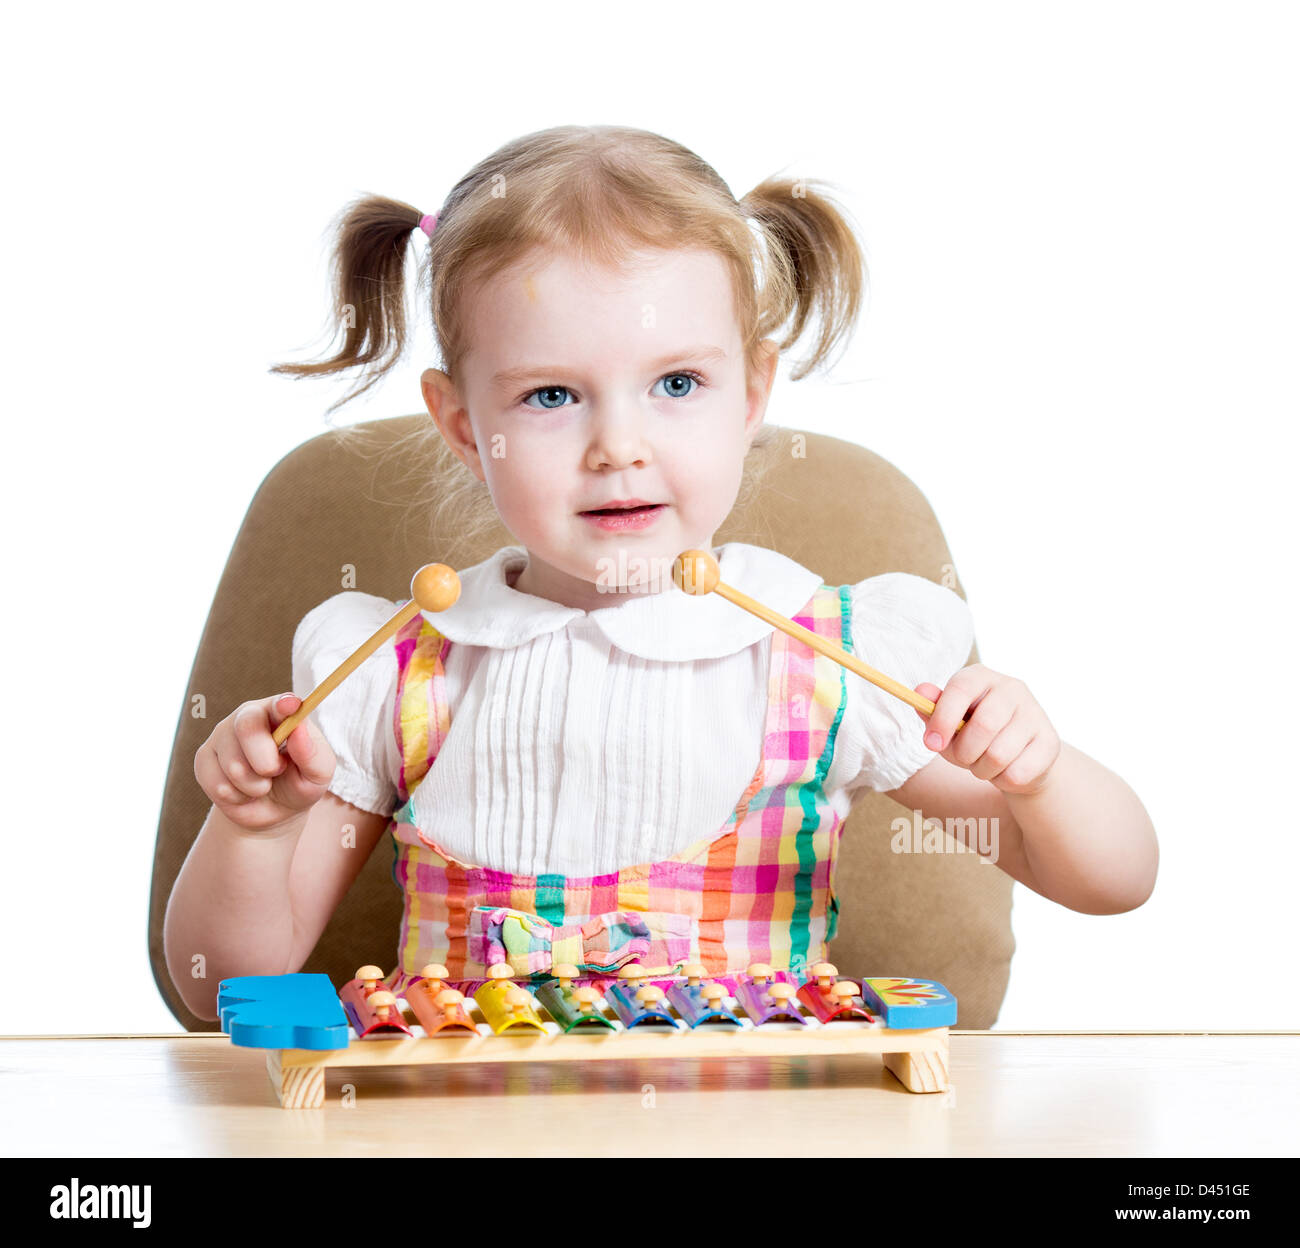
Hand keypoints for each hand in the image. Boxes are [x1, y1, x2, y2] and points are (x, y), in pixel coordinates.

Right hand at [194, 693, 336, 831]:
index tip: (289, 707)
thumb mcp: (318, 774)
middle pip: (247, 727)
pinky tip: (243, 791)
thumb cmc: (300, 784)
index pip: (280, 702)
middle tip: (276, 771)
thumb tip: (299, 730)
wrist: (273, 811)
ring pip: (233, 765)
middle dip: (265, 761)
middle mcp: (249, 716)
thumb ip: (313, 753)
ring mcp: (222, 735)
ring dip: (254, 786)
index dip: (284, 704)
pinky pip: (218, 784)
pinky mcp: (204, 759)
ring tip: (263, 785)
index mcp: (280, 713)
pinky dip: (237, 797)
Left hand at [914, 663, 1060, 795]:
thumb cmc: (974, 736)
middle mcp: (1012, 688)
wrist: (1017, 756)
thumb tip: (919, 692)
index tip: (931, 744)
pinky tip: (1004, 770)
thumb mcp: (949, 723)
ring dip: (981, 769)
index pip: (961, 688)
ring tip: (982, 764)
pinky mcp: (1050, 742)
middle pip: (983, 725)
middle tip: (963, 758)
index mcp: (981, 677)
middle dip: (964, 752)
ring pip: (999, 754)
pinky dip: (1001, 780)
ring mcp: (1035, 714)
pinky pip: (1016, 773)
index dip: (943, 718)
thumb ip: (932, 709)